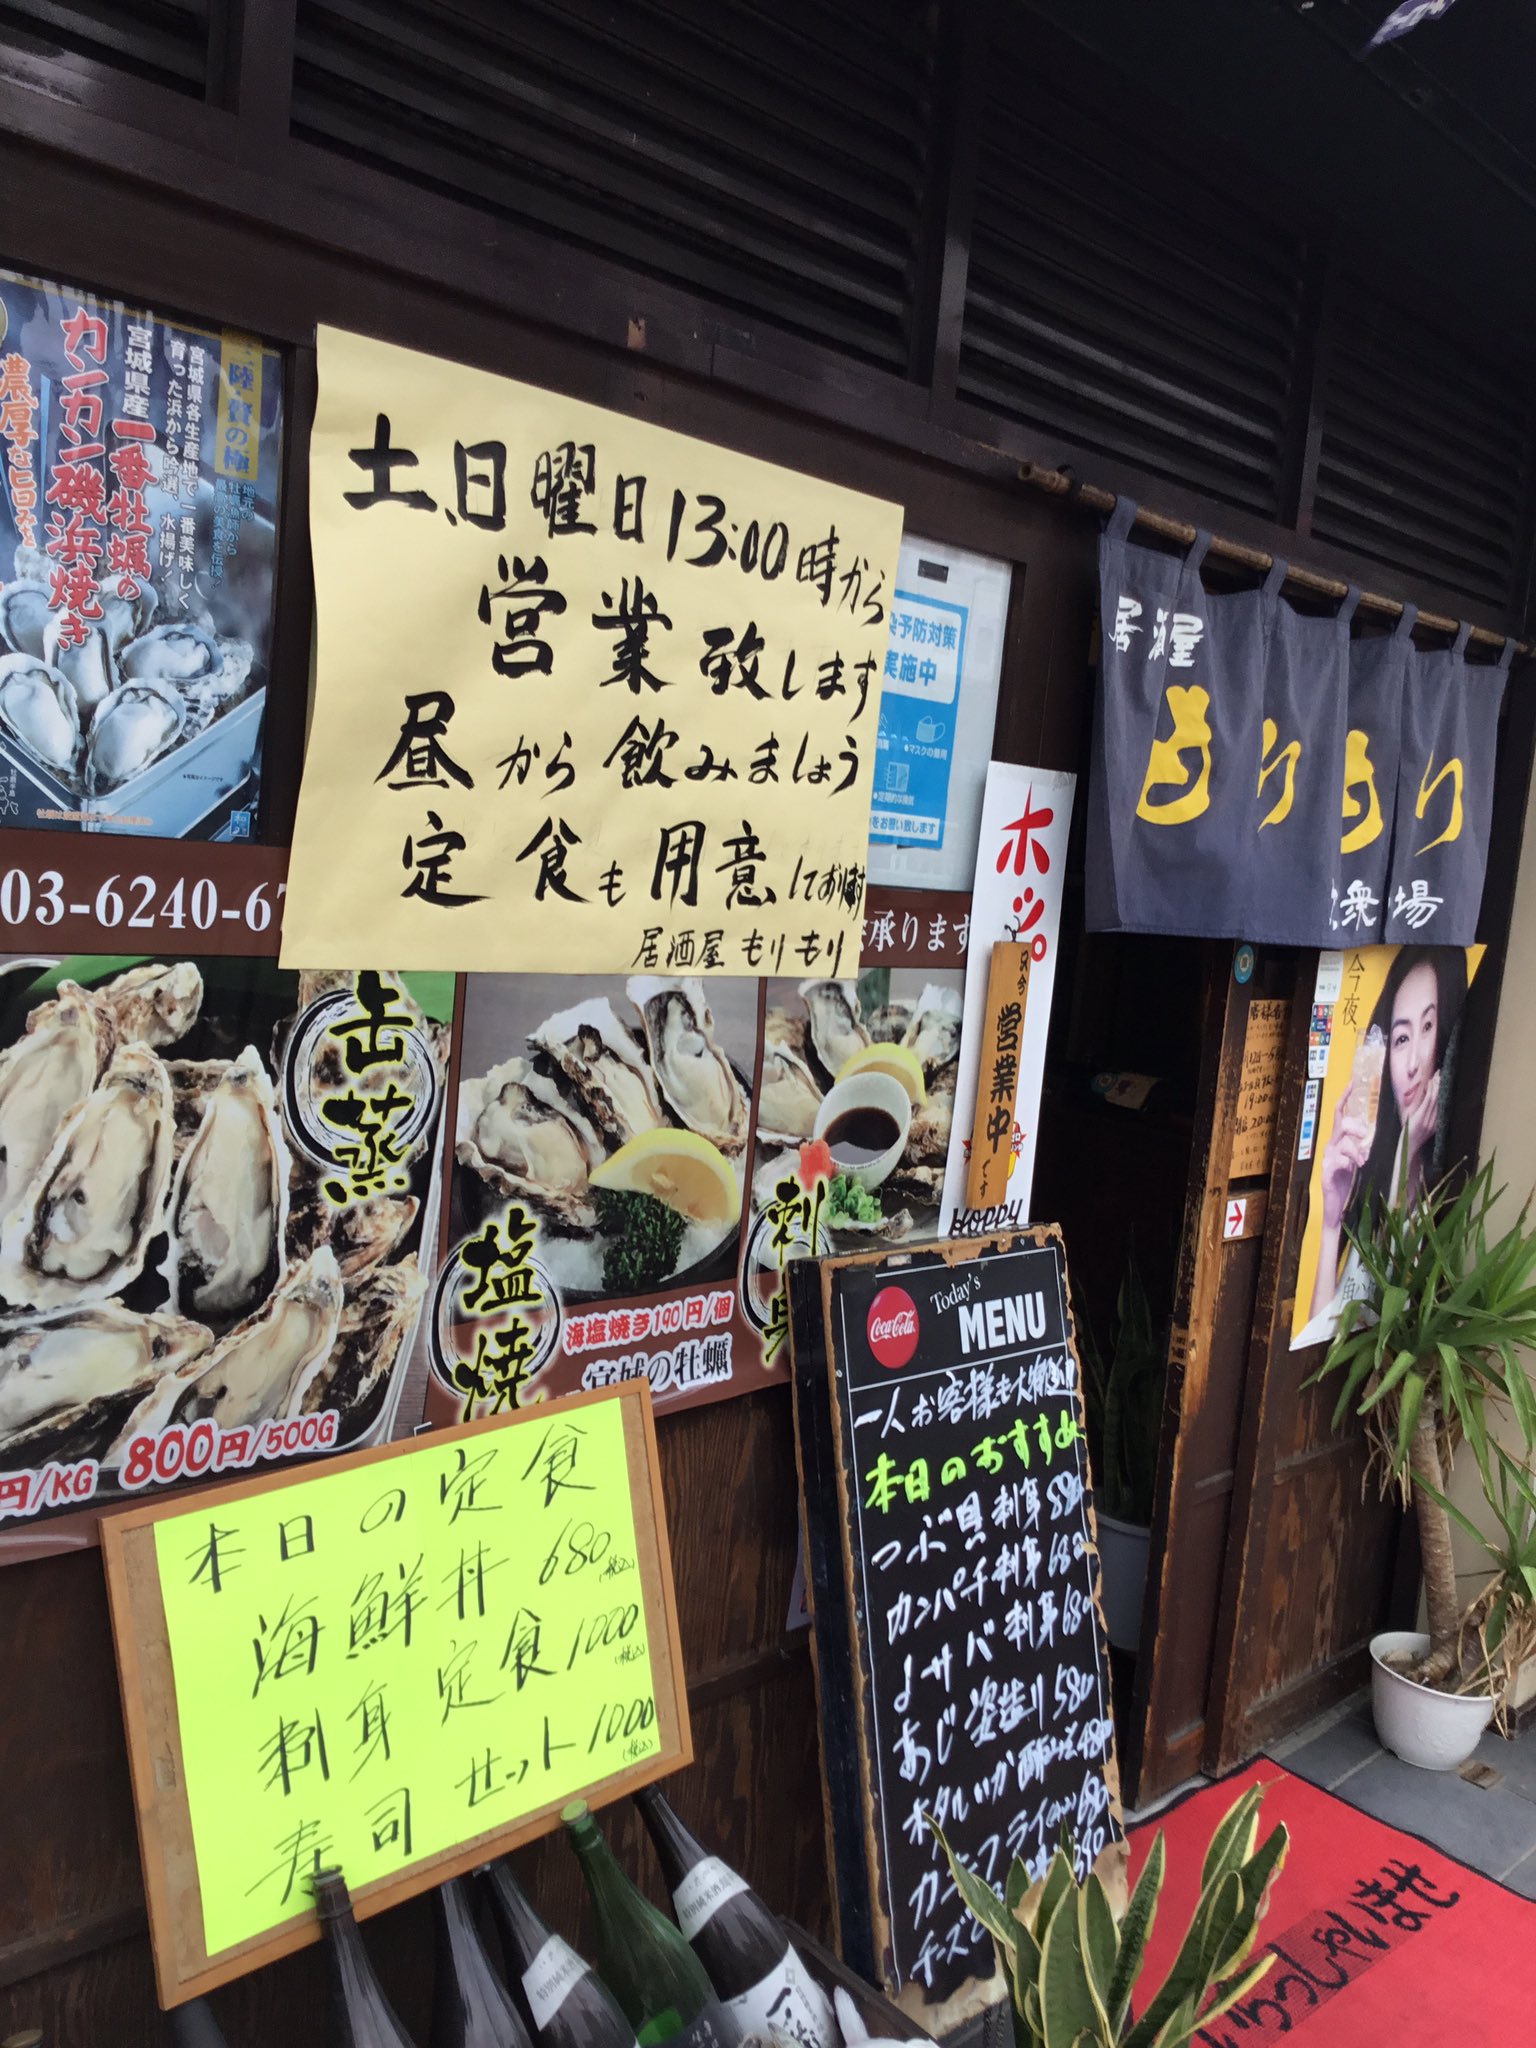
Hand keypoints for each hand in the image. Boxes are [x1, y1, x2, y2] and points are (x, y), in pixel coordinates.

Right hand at [1319, 1083, 1372, 1229]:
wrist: (1339, 1211)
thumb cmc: (1353, 1186)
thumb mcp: (1362, 1162)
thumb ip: (1367, 1147)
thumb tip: (1378, 1135)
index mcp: (1340, 1141)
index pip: (1341, 1113)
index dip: (1345, 1097)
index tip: (1353, 1082)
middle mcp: (1331, 1146)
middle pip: (1344, 1124)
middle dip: (1358, 1129)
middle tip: (1368, 1141)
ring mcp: (1327, 1158)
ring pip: (1343, 1141)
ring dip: (1357, 1149)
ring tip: (1363, 1162)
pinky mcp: (1326, 1172)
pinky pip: (1338, 1159)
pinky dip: (1348, 1161)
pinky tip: (1354, 1167)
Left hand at [1404, 1066, 1441, 1164]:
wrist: (1408, 1147)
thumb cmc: (1412, 1136)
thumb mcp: (1423, 1125)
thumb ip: (1427, 1115)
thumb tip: (1428, 1102)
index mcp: (1437, 1122)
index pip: (1443, 1103)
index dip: (1444, 1090)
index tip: (1444, 1079)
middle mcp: (1435, 1119)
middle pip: (1441, 1099)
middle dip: (1441, 1085)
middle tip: (1441, 1072)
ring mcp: (1428, 1118)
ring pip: (1435, 1098)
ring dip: (1436, 1085)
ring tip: (1437, 1075)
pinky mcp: (1420, 1117)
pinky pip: (1427, 1102)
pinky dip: (1429, 1091)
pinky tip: (1430, 1083)